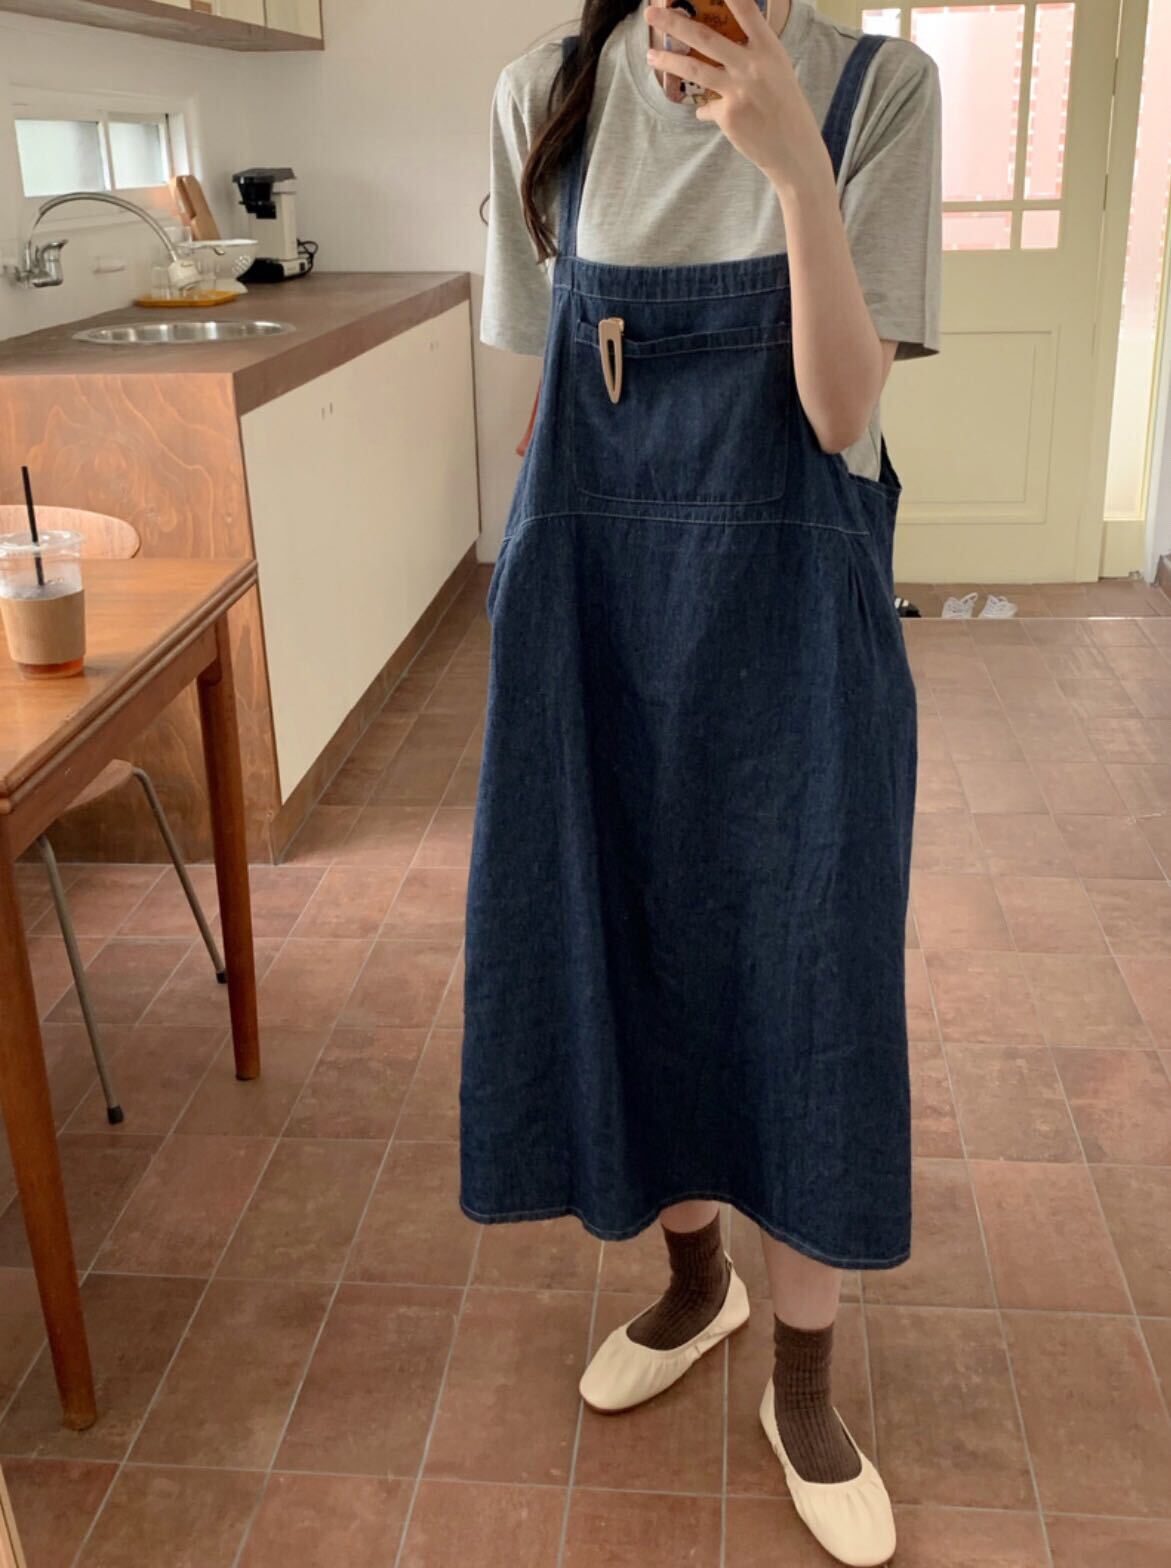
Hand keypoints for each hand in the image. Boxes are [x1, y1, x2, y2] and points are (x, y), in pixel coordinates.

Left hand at [644, 0, 831, 195]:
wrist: (794, 150)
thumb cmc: (786, 108)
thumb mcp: (778, 72)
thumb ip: (752, 57)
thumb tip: (718, 52)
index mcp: (769, 49)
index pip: (747, 12)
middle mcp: (753, 66)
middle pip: (705, 37)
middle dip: (674, 24)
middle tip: (651, 15)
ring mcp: (738, 90)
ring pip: (694, 68)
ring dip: (668, 61)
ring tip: (650, 55)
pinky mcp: (728, 115)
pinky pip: (706, 106)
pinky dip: (705, 109)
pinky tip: (708, 112)